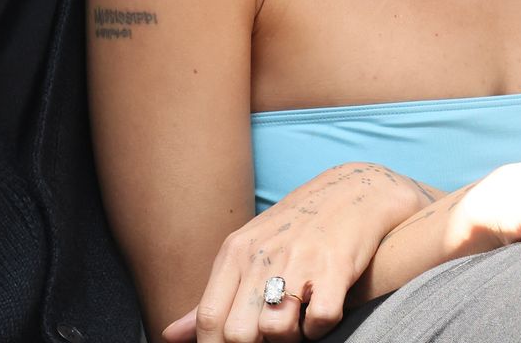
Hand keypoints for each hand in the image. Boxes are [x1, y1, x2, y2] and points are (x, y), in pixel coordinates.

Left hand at [162, 161, 435, 342]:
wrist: (352, 192)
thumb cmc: (294, 229)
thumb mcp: (246, 253)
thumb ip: (212, 298)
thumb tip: (169, 336)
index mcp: (235, 253)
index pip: (209, 319)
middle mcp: (262, 255)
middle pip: (238, 333)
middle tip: (269, 339)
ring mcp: (299, 260)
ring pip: (276, 331)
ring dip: (288, 340)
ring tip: (296, 325)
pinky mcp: (334, 268)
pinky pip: (319, 321)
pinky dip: (319, 329)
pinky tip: (320, 313)